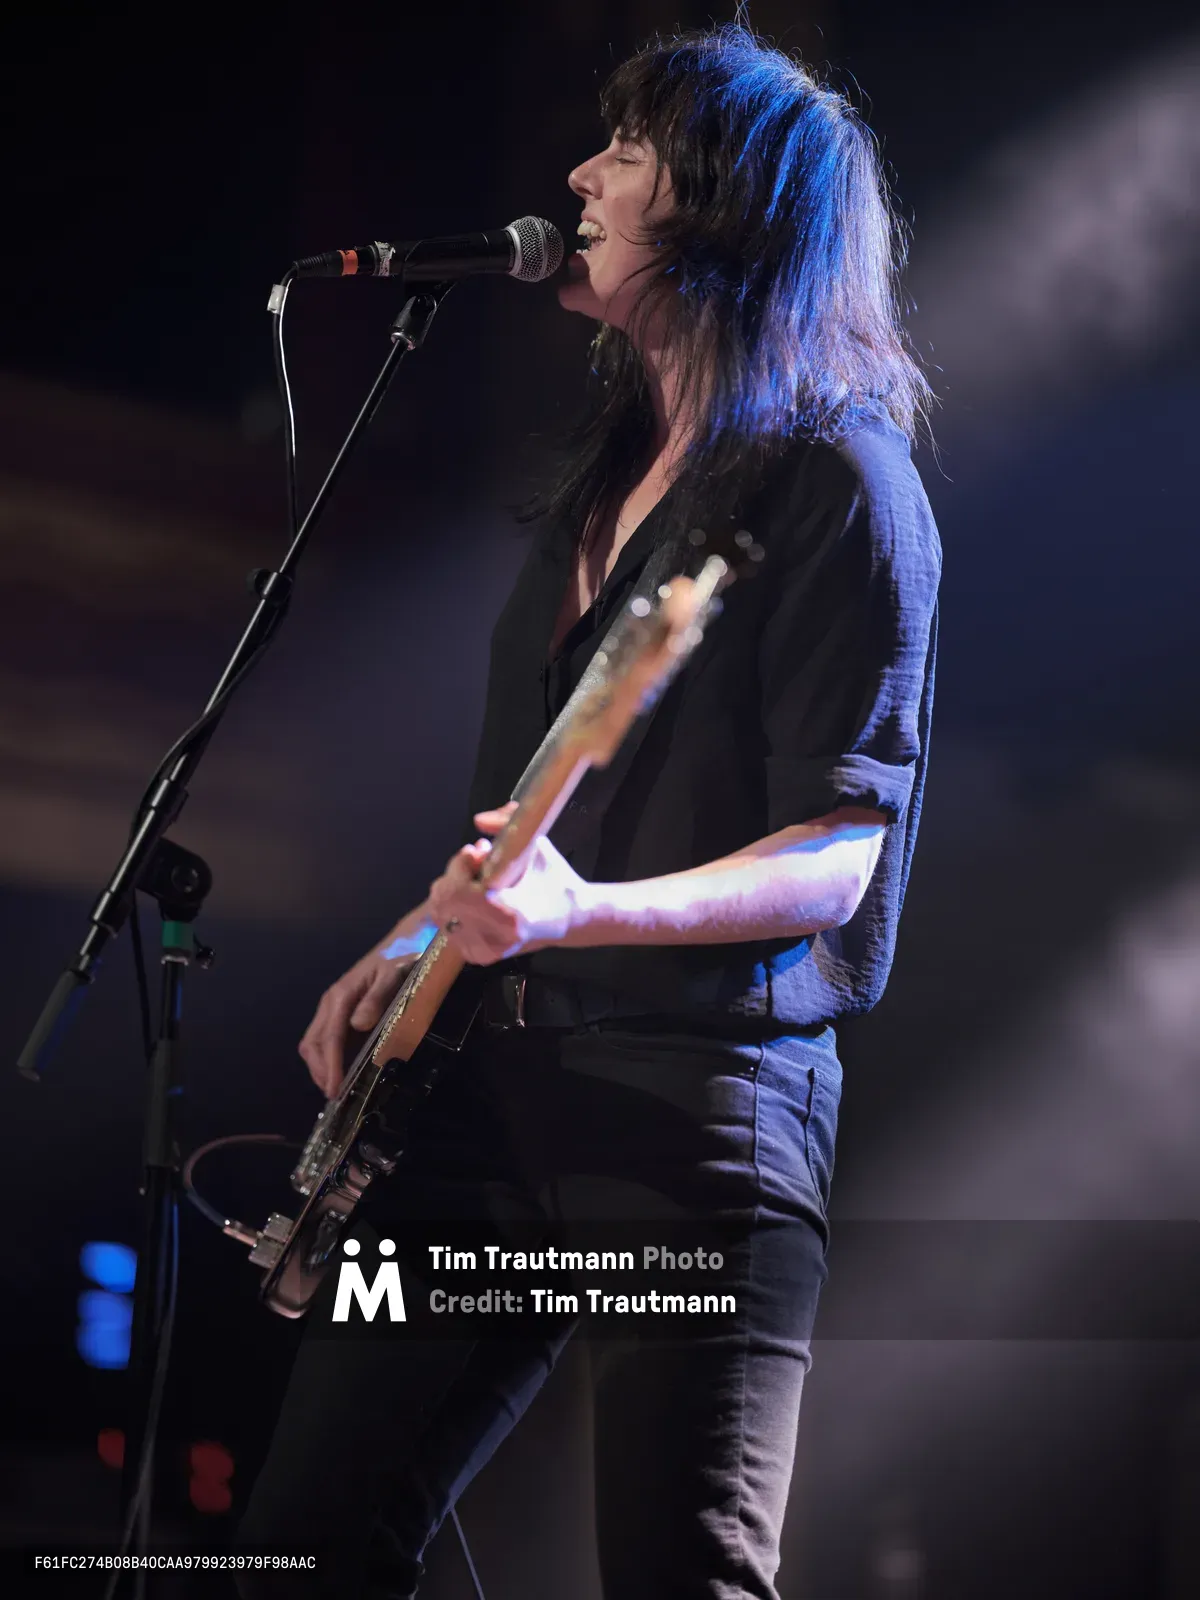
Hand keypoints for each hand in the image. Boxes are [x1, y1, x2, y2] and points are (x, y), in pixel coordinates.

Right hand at [298, 908, 430, 1096]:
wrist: (407, 941)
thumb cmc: (401, 958)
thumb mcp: (393, 975)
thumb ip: (376, 998)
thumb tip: (358, 1024)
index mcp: (340, 996)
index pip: (329, 1037)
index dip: (330, 1065)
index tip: (334, 1088)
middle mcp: (331, 1003)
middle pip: (312, 1043)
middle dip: (320, 1070)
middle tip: (334, 1095)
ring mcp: (336, 1008)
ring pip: (316, 1042)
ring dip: (322, 1067)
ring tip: (336, 1089)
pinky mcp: (344, 1011)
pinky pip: (330, 1039)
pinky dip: (331, 1058)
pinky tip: (343, 1072)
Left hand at [427, 803, 593, 965]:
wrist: (569, 919)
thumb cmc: (555, 881)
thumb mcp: (537, 846)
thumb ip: (508, 823)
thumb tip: (479, 820)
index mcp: (510, 914)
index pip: (459, 892)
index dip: (461, 866)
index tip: (479, 851)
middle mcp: (494, 938)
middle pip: (443, 901)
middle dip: (454, 875)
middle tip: (477, 862)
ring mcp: (484, 951)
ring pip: (440, 912)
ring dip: (453, 890)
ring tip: (478, 880)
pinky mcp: (478, 956)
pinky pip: (448, 924)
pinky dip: (455, 907)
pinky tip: (476, 900)